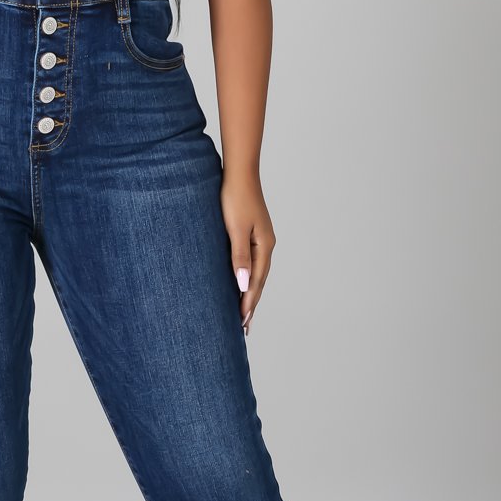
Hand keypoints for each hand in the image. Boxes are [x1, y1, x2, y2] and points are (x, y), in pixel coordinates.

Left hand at [221, 172, 275, 334]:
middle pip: (259, 281)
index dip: (248, 303)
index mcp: (264, 246)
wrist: (239, 172)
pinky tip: (241, 282)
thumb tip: (244, 285)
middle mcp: (266, 245)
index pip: (256, 282)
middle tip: (244, 327)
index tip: (241, 323)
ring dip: (250, 292)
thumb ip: (239, 257)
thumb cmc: (235, 198)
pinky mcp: (252, 233)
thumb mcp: (235, 229)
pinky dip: (247, 277)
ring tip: (243, 311)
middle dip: (251, 304)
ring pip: (256, 273)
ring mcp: (261, 239)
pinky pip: (251, 262)